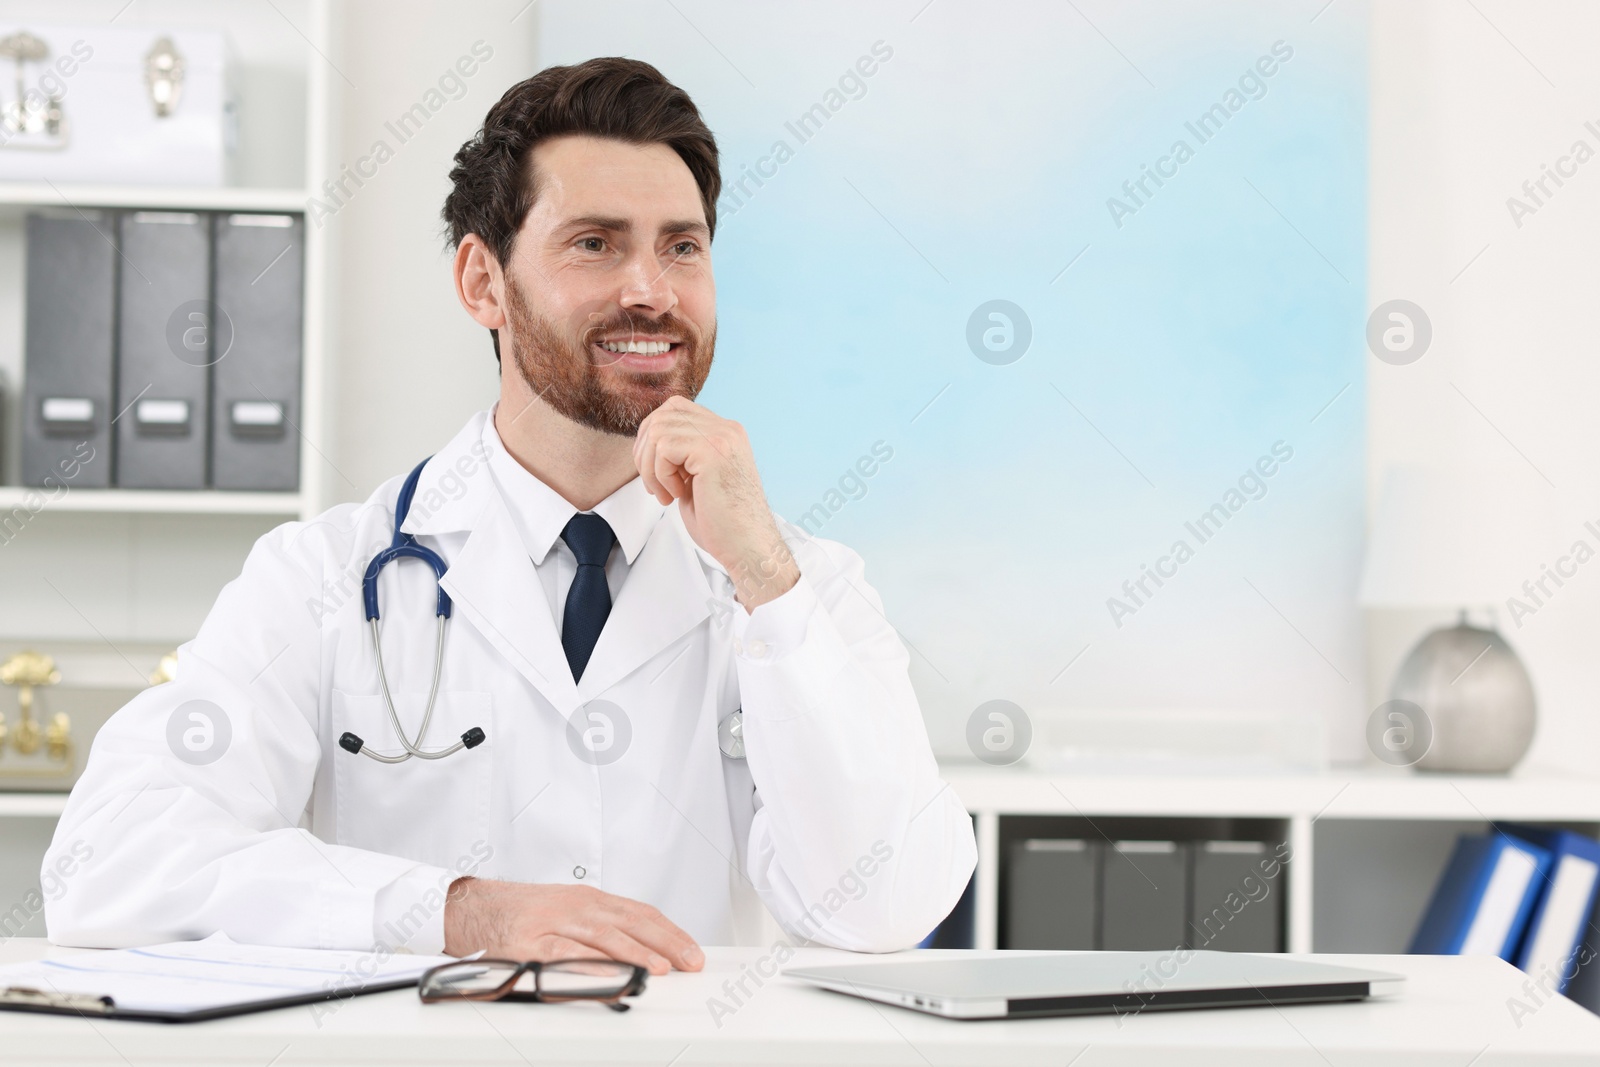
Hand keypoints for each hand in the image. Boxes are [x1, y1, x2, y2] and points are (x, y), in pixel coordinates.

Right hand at [443, 878, 703, 974]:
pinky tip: (608, 973)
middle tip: (689, 961)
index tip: (692, 951)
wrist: (472, 906)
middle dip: (664, 942)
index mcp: (589, 899)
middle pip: (629, 922)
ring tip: (659, 968)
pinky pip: (562, 953)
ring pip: (600, 935)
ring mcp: (552, 924)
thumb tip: (646, 948)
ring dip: (633, 952)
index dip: (670, 932)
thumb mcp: (569, 910)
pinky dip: (587, 963)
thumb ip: (603, 927)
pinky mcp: (528, 944)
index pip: (640, 913)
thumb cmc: (523, 912)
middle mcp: (576, 907)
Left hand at [633, 396, 799, 609]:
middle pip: (662, 415)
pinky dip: (660, 475)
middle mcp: (726, 428)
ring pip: (658, 431)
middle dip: (645, 452)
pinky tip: (677, 495)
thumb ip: (679, 454)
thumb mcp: (696, 478)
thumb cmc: (723, 523)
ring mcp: (722, 436)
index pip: (674, 409)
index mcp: (724, 432)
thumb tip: (647, 440)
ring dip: (650, 468)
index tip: (657, 473)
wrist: (748, 548)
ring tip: (666, 494)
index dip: (653, 438)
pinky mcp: (713, 451)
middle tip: (655, 486)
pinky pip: (664, 447)